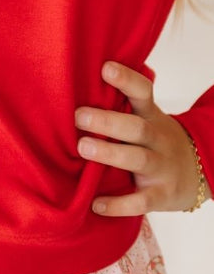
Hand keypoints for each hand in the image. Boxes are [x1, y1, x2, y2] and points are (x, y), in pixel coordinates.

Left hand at [75, 60, 211, 215]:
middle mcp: (158, 139)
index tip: (105, 68)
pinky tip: (96, 204)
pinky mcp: (163, 195)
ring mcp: (162, 167)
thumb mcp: (145, 118)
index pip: (143, 92)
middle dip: (108, 121)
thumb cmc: (155, 140)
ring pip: (139, 158)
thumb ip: (119, 105)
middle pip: (137, 127)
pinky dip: (119, 204)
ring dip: (110, 154)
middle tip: (79, 116)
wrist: (200, 172)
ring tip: (83, 147)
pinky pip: (141, 201)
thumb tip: (74, 84)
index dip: (126, 80)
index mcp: (150, 116)